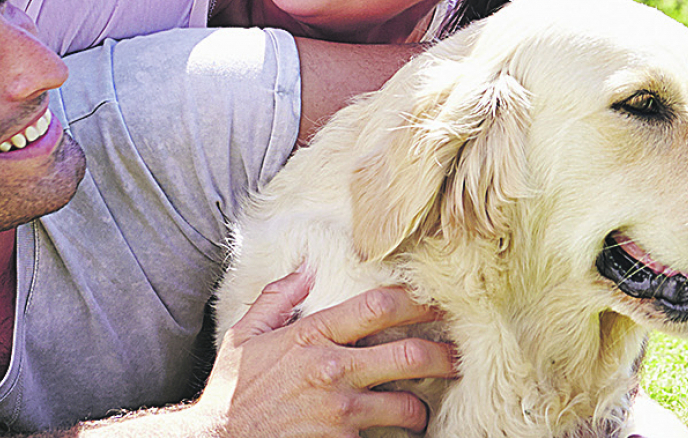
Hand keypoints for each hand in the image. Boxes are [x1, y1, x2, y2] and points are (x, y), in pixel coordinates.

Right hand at [194, 268, 456, 436]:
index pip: (377, 306)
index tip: (437, 302)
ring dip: (421, 408)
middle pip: (409, 354)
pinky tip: (398, 436)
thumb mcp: (244, 337)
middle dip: (443, 355)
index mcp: (311, 336)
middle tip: (457, 357)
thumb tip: (305, 267)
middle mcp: (331, 370)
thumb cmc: (231, 393)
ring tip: (423, 408)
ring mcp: (339, 411)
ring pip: (407, 405)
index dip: (416, 301)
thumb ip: (277, 299)